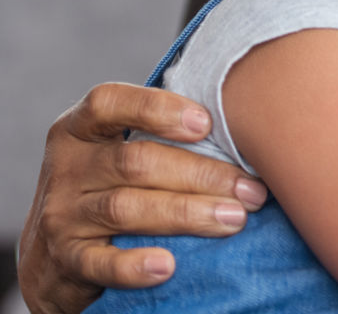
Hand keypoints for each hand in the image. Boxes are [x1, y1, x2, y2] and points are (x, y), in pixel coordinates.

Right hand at [17, 83, 267, 313]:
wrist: (54, 257)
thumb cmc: (111, 187)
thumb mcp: (119, 153)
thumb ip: (164, 137)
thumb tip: (247, 130)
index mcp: (80, 129)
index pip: (109, 103)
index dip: (157, 109)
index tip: (206, 123)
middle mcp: (67, 168)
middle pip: (136, 162)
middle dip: (202, 174)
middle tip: (251, 190)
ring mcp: (62, 215)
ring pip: (126, 208)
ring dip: (187, 213)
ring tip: (234, 219)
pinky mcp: (66, 260)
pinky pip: (100, 263)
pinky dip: (134, 265)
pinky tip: (168, 266)